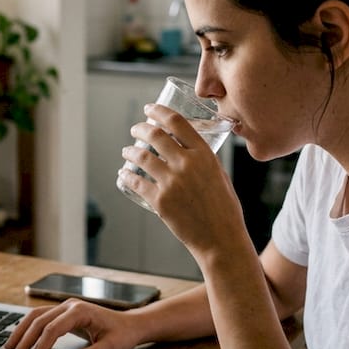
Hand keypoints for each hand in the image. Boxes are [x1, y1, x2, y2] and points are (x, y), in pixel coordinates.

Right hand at [6, 299, 141, 348]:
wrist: (131, 324)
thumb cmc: (122, 335)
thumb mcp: (111, 348)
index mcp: (80, 312)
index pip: (52, 330)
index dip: (41, 348)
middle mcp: (69, 306)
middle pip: (39, 321)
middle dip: (25, 342)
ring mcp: (65, 307)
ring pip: (35, 316)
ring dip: (21, 332)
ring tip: (9, 348)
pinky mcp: (64, 312)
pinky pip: (41, 317)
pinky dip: (28, 327)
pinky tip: (20, 338)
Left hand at [118, 103, 244, 252]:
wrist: (221, 239)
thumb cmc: (224, 210)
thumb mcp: (220, 175)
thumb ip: (203, 161)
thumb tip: (186, 150)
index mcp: (204, 154)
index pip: (177, 122)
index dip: (159, 111)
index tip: (149, 109)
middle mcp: (187, 164)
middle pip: (155, 135)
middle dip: (140, 128)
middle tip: (136, 129)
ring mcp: (172, 183)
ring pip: (141, 156)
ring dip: (130, 151)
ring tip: (127, 151)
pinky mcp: (160, 201)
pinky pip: (136, 182)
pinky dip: (126, 175)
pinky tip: (124, 174)